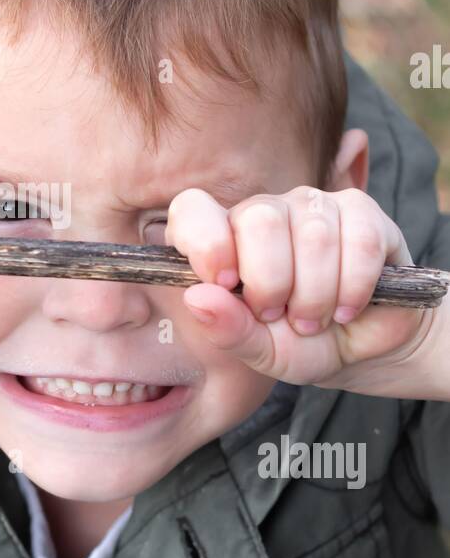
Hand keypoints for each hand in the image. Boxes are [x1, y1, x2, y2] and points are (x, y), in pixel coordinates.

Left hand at [165, 185, 442, 397]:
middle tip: (279, 315)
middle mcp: (266, 212)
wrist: (362, 350)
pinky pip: (360, 241)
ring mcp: (315, 207)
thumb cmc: (301, 343)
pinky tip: (347, 308)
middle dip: (272, 282)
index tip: (223, 283)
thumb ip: (228, 328)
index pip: (194, 209)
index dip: (205, 242)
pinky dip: (354, 286)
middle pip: (260, 219)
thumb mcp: (260, 351)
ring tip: (315, 319)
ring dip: (316, 294)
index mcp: (225, 238)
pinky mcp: (362, 213)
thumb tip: (197, 298)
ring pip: (314, 234)